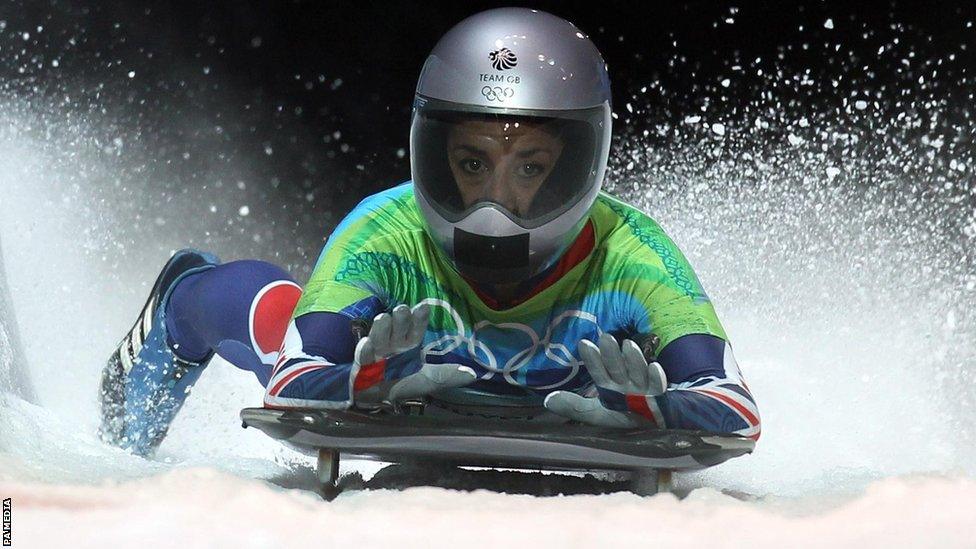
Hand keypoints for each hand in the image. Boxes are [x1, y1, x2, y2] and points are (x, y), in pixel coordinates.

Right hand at [353, 303, 475, 404]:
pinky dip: (365, 349)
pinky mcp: (362, 362)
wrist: (376, 398)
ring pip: (379, 335)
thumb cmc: (402, 384)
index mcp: (409, 344)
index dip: (419, 318)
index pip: (416, 328)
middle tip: (403, 309)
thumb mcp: (428, 381)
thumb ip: (448, 376)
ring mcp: (377, 350)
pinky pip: (363, 354)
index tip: (423, 307)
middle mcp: (393, 343)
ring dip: (382, 327)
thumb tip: (474, 375)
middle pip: (398, 327)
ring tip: (384, 318)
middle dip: (400, 318)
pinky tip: (367, 344)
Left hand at [544, 333, 666, 427]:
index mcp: (610, 386)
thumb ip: (574, 406)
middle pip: (617, 368)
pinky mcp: (659, 398)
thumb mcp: (596, 414)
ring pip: (637, 372)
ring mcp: (642, 389)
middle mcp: (625, 384)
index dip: (593, 359)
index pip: (599, 371)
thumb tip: (548, 400)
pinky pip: (658, 387)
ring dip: (633, 359)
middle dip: (611, 354)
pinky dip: (656, 377)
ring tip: (628, 345)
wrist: (652, 427)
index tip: (585, 343)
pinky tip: (655, 367)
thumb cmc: (623, 417)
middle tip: (605, 337)